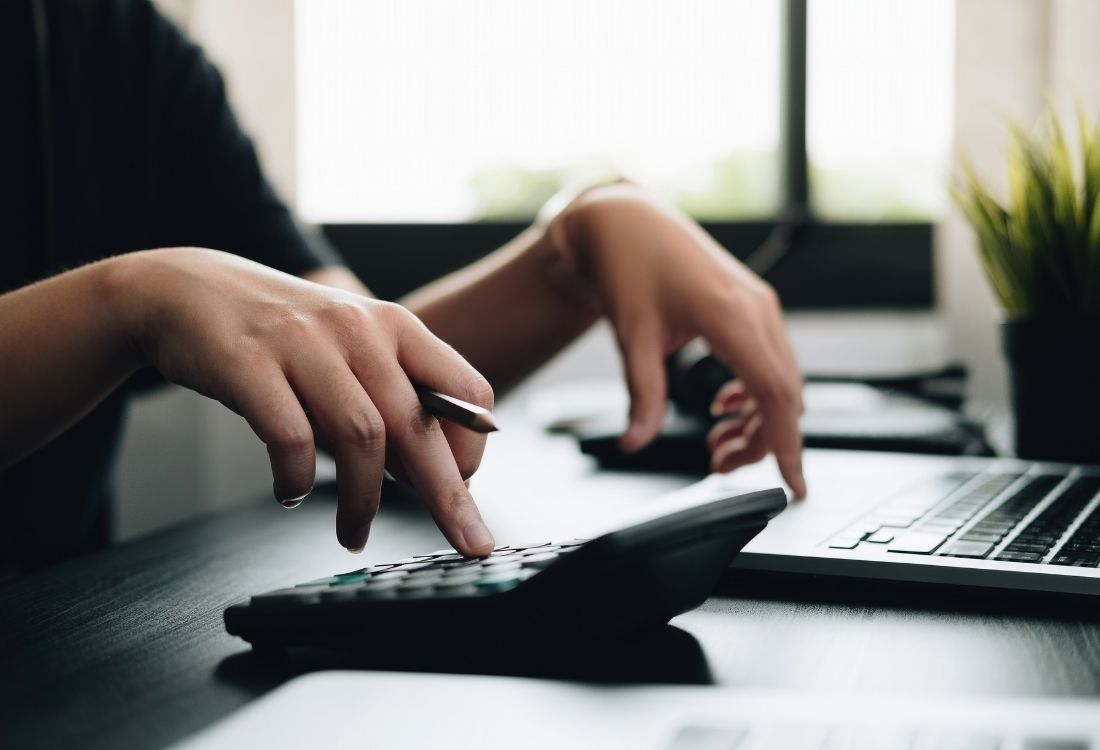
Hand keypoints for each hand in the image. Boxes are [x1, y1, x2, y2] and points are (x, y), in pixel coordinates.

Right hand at [114, 248, 495, 553]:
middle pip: (418, 424)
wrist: (187, 290)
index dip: (472, 447)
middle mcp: (358, 329)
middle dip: (447, 495)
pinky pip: (291, 437)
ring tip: (354, 533)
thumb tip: (432, 473)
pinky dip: (298, 478)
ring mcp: (304, 344)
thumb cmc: (282, 333)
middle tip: (465, 541)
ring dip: (365, 499)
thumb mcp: (351, 347)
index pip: (467, 390)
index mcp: (396, 326)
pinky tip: (291, 492)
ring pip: (362, 437)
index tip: (464, 487)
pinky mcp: (249, 364)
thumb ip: (392, 397)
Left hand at [550, 184, 805, 496]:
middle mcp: (757, 309)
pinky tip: (724, 406)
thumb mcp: (631, 336)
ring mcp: (759, 305)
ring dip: (756, 419)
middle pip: (782, 395)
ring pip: (780, 380)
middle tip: (720, 465)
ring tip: (717, 443)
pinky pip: (771, 360)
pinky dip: (755, 392)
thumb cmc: (629, 264)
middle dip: (761, 441)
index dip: (786, 445)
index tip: (794, 485)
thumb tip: (635, 442)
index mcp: (732, 315)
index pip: (775, 394)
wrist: (626, 220)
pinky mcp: (752, 306)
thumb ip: (641, 394)